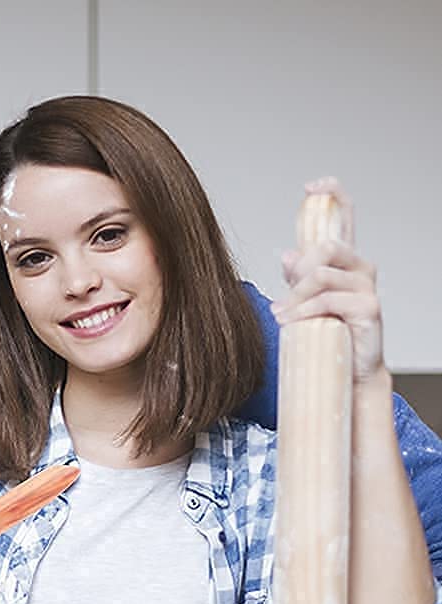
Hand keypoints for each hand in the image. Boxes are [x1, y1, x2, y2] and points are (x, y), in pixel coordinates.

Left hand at [271, 178, 383, 382]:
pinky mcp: (368, 307)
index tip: (312, 187)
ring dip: (295, 296)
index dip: (333, 195)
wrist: (347, 369)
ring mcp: (366, 286)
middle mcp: (360, 268)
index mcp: (345, 261)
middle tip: (283, 299)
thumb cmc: (327, 334)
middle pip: (325, 248)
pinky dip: (303, 311)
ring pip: (321, 275)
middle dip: (297, 271)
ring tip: (281, 315)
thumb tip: (288, 254)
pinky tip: (289, 321)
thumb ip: (297, 277)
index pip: (346, 217)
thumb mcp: (305, 301)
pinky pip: (327, 300)